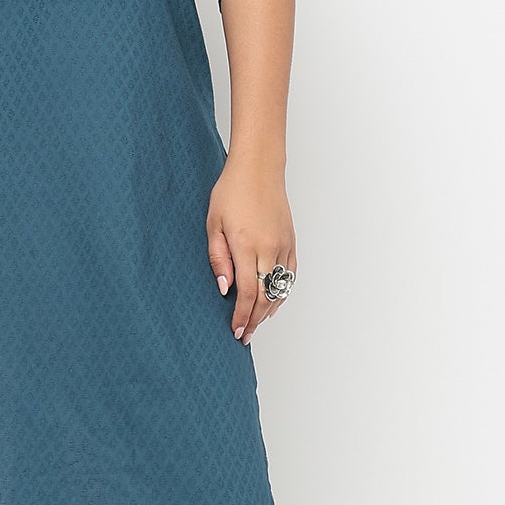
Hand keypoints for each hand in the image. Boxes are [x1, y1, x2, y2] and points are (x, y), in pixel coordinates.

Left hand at [207, 157, 294, 343]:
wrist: (258, 168)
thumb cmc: (231, 192)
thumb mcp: (213, 224)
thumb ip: (218, 258)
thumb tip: (224, 288)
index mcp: (246, 245)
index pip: (247, 292)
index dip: (243, 316)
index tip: (237, 331)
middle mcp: (269, 248)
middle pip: (266, 296)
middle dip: (255, 320)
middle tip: (245, 335)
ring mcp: (283, 245)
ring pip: (280, 288)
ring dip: (268, 310)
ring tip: (256, 323)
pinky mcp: (291, 241)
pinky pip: (290, 274)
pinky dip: (282, 292)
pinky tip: (272, 302)